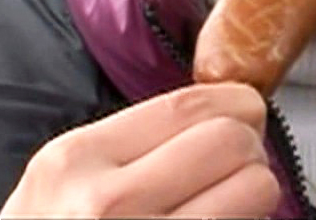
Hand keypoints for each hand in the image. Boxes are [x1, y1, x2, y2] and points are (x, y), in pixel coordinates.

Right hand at [0, 82, 279, 218]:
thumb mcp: (58, 188)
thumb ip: (125, 148)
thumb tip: (220, 114)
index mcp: (76, 161)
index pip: (188, 105)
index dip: (234, 107)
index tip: (242, 119)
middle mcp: (108, 204)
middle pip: (231, 140)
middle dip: (247, 152)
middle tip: (233, 173)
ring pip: (257, 187)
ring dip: (253, 196)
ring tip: (225, 209)